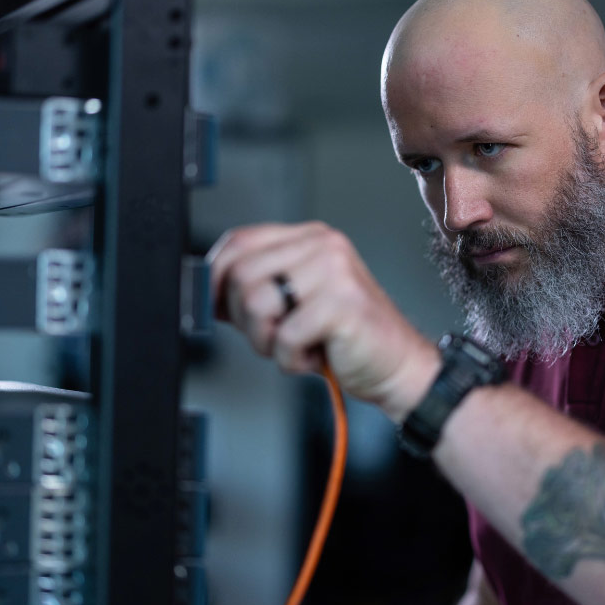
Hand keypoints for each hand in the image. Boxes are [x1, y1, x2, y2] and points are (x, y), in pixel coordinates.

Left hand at [207, 221, 439, 420]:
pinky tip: (317, 356)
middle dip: (245, 319)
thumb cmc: (345, 338)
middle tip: (275, 336)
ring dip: (267, 342)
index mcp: (309, 238)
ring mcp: (334, 272)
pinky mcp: (342, 304)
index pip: (239, 241)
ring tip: (298, 346)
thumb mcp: (295, 304)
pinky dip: (292, 360)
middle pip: (241, 274)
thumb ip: (258, 289)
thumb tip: (206, 294)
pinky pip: (284, 336)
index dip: (215, 277)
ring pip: (257, 303)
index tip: (216, 307)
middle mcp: (323, 245)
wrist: (398, 367)